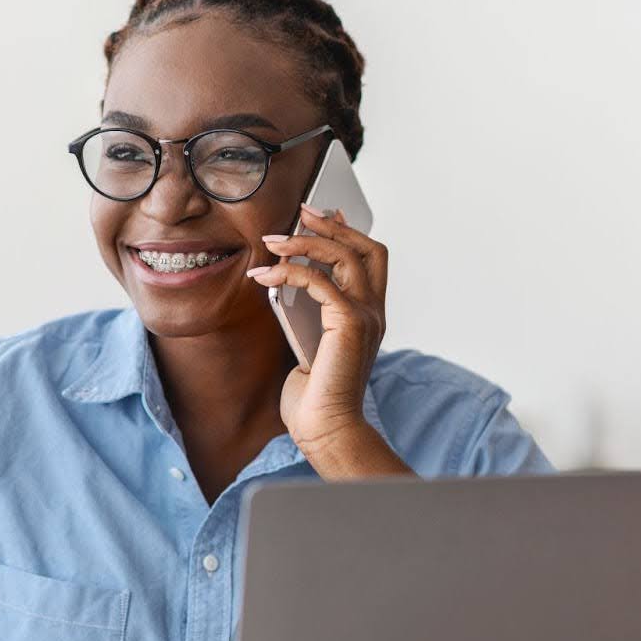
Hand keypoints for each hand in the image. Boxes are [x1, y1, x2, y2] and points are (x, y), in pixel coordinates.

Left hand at [248, 203, 388, 458]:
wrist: (324, 427)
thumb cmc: (314, 395)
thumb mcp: (309, 342)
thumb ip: (308, 311)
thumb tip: (288, 276)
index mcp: (370, 316)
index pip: (372, 259)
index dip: (350, 232)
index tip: (322, 216)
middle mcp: (375, 313)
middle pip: (365, 248)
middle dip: (332, 224)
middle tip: (301, 212)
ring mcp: (367, 317)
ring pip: (345, 256)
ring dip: (307, 241)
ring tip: (274, 240)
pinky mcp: (349, 324)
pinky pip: (320, 281)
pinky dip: (290, 271)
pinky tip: (265, 274)